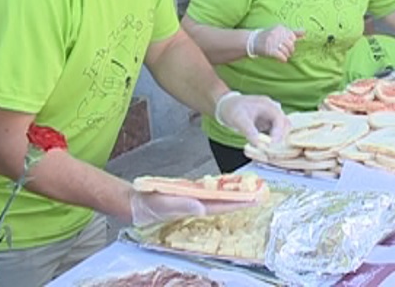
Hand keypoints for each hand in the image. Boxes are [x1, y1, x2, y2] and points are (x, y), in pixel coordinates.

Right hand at [129, 188, 256, 226]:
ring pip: (218, 196)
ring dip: (233, 192)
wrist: (134, 202)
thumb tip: (202, 208)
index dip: (239, 204)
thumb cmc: (148, 205)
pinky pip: (208, 191)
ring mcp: (193, 199)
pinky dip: (219, 188)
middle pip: (224, 202)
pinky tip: (227, 184)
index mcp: (195, 208)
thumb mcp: (164, 204)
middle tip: (260, 193)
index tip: (255, 200)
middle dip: (242, 199)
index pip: (222, 207)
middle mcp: (197, 204)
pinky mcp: (188, 193)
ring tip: (249, 188)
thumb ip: (182, 206)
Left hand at [215, 93, 289, 146]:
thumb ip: (249, 131)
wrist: (226, 105)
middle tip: (272, 148)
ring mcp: (271, 117)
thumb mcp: (239, 119)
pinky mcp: (268, 124)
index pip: (279, 119)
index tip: (272, 143)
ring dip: (277, 139)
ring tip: (269, 149)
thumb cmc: (232, 109)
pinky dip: (272, 140)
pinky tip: (265, 146)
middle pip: (285, 124)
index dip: (278, 132)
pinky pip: (275, 133)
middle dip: (281, 137)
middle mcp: (272, 110)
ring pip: (282, 129)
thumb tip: (258, 143)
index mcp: (268, 105)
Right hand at [254, 25, 304, 61]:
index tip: (287, 45)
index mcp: (280, 28)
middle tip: (287, 53)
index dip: (292, 43)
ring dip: (286, 55)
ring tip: (284, 55)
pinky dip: (283, 59)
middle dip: (290, 50)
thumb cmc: (269, 36)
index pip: (292, 37)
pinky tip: (282, 59)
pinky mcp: (270, 50)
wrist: (253, 41)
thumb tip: (305, 32)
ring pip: (287, 51)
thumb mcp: (280, 31)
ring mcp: (273, 42)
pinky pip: (281, 56)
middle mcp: (277, 34)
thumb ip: (293, 32)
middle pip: (291, 45)